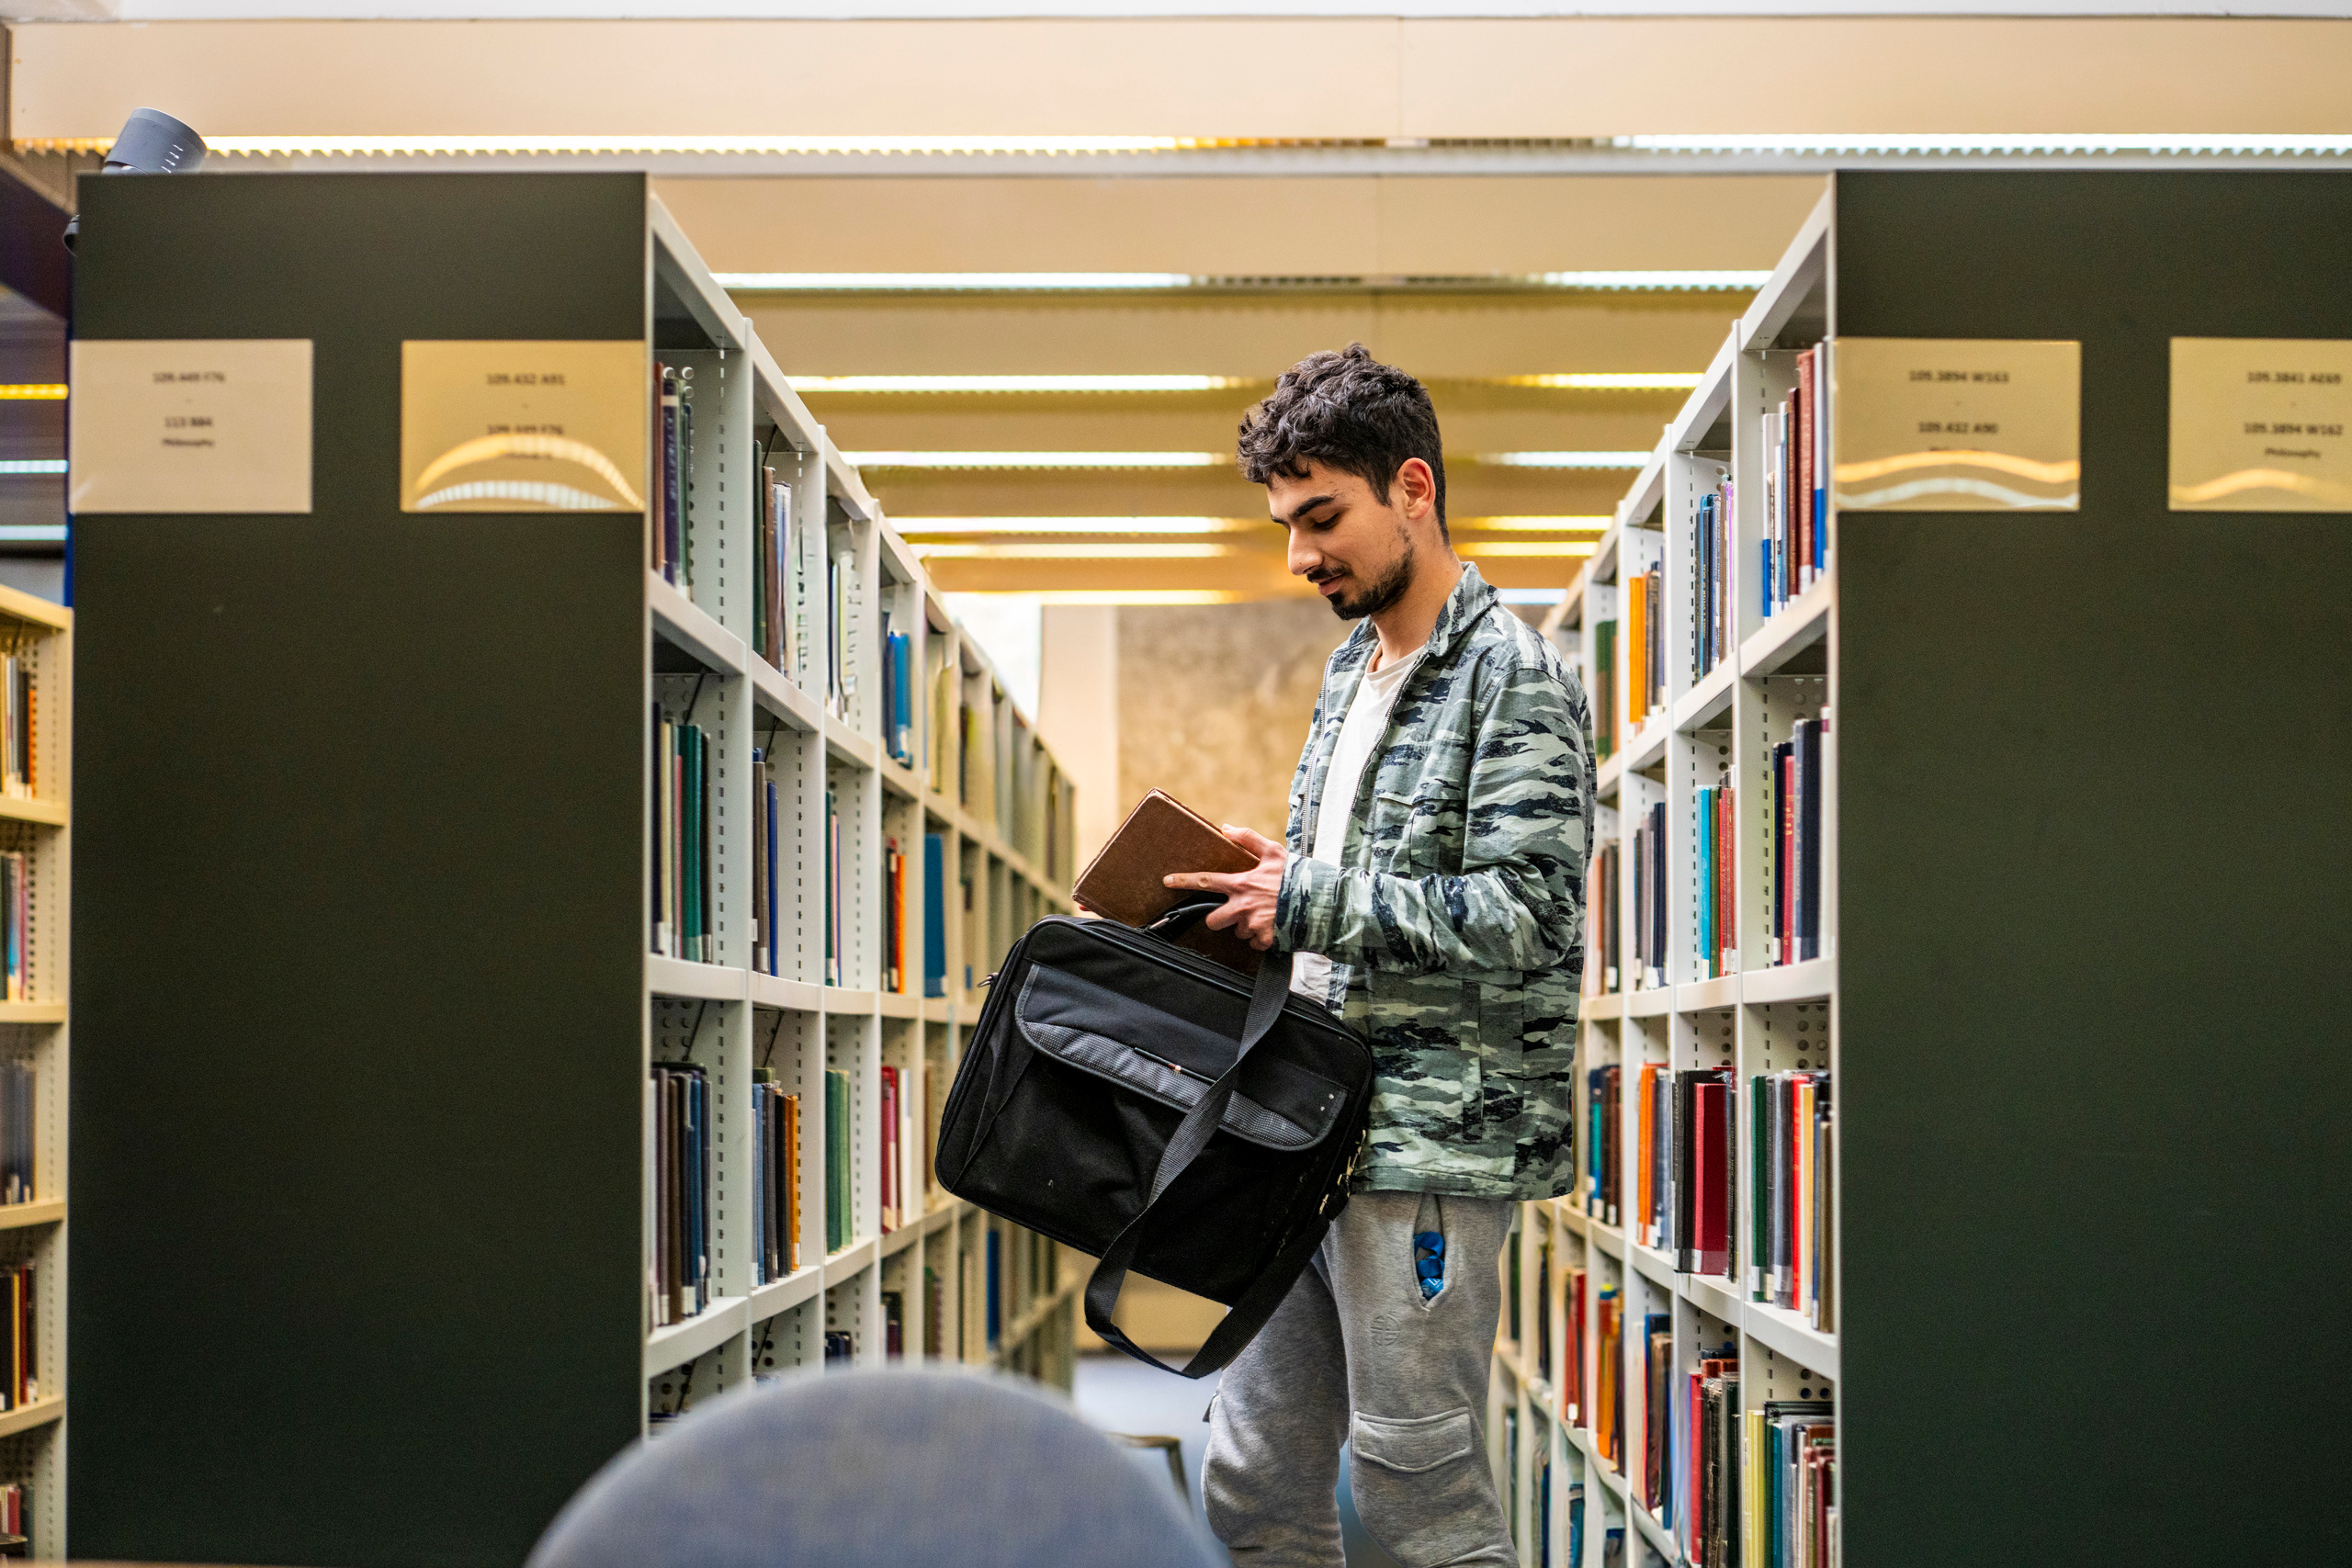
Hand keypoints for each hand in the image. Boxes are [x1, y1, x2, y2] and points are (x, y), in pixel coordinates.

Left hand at [1164, 825, 1286, 950]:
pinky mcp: (1265, 939)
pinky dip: (1262, 939)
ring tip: (1264, 916)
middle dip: (1221, 919)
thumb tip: (1226, 828)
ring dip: (1246, 927)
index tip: (1167, 881)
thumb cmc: (1297, 874)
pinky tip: (1273, 928)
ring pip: (1237, 932)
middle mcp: (1243, 906)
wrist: (1320, 899)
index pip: (1206, 881)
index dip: (1184, 881)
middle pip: (1213, 920)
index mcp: (1241, 884)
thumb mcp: (1273, 851)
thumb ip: (1248, 838)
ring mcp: (1253, 924)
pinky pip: (1254, 944)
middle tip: (1237, 912)